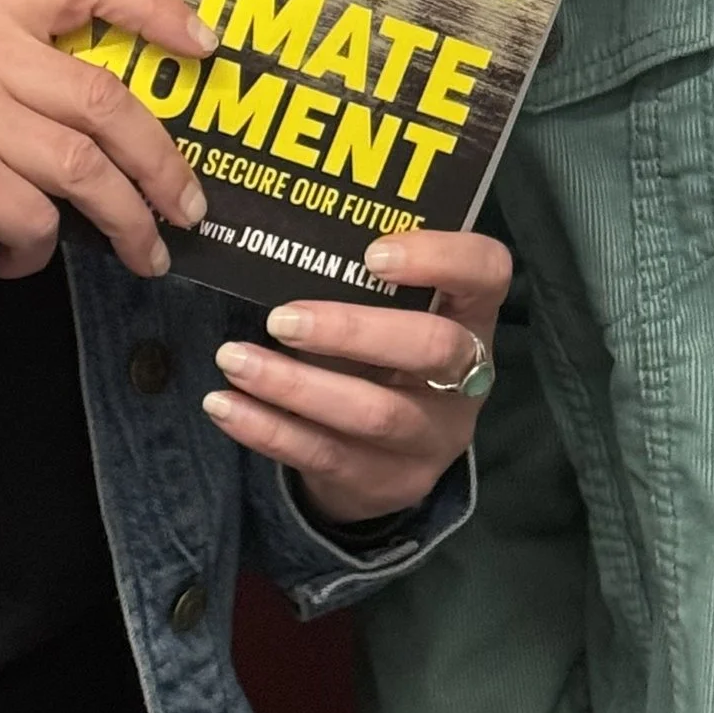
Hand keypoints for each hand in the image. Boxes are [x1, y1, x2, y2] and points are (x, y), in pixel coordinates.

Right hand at [0, 0, 215, 315]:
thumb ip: (29, 76)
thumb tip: (137, 115)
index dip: (155, 8)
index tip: (205, 46)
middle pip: (106, 99)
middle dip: (163, 163)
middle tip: (190, 206)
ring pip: (86, 167)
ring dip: (127, 221)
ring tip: (144, 251)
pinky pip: (39, 219)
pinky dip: (41, 250)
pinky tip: (19, 257)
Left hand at [203, 229, 512, 524]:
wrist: (390, 457)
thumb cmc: (382, 356)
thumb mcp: (392, 315)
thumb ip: (359, 278)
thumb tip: (281, 229)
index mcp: (474, 317)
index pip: (488, 272)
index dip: (441, 257)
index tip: (373, 252)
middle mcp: (467, 378)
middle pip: (432, 348)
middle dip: (352, 330)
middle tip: (281, 319)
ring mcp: (433, 438)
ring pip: (373, 412)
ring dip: (294, 386)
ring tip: (233, 360)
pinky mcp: (389, 483)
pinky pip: (325, 456)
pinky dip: (268, 429)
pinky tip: (225, 405)